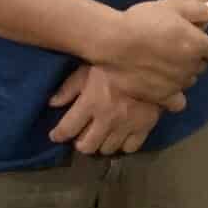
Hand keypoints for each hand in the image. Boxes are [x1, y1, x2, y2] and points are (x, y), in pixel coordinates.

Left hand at [49, 65, 183, 154]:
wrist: (154, 58)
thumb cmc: (116, 61)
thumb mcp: (88, 68)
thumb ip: (69, 87)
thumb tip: (52, 103)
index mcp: (91, 102)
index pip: (67, 128)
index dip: (58, 134)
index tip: (56, 135)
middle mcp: (107, 119)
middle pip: (87, 146)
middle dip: (80, 144)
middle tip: (80, 137)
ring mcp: (127, 125)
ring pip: (108, 149)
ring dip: (101, 144)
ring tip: (100, 135)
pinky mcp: (145, 127)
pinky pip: (131, 147)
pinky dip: (123, 145)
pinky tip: (120, 136)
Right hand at [97, 0, 207, 102]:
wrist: (114, 42)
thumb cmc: (143, 20)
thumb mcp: (172, 6)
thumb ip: (198, 9)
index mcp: (198, 45)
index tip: (196, 39)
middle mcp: (191, 67)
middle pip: (203, 66)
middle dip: (194, 58)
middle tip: (174, 48)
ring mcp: (178, 84)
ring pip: (189, 81)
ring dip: (182, 74)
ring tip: (164, 65)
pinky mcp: (162, 97)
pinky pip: (178, 102)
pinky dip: (174, 95)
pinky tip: (164, 86)